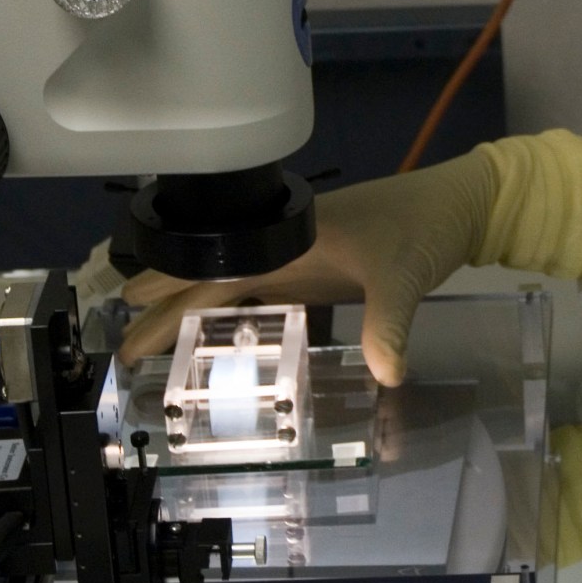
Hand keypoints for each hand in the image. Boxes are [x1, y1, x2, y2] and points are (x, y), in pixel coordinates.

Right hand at [118, 151, 497, 386]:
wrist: (458, 207)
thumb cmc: (425, 225)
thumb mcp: (406, 275)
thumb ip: (390, 324)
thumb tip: (386, 375)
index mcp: (288, 238)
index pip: (214, 265)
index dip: (170, 289)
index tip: (128, 309)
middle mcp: (282, 247)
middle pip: (209, 277)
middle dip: (164, 307)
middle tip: (123, 345)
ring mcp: (297, 260)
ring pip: (229, 286)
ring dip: (191, 311)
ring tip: (152, 343)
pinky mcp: (316, 272)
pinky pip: (261, 295)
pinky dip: (232, 316)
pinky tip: (218, 338)